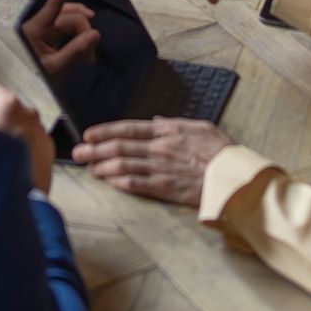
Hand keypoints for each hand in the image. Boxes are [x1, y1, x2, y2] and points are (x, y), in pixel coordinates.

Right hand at [0, 73, 56, 192]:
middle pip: (6, 109)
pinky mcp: (47, 156)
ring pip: (18, 126)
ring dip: (3, 133)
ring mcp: (42, 137)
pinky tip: (3, 164)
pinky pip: (29, 143)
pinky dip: (17, 147)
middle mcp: (32, 117)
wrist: (9, 206)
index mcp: (12, 107)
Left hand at [21, 0, 100, 75]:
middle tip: (91, 53)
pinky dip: (80, 33)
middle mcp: (40, 22)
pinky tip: (87, 42)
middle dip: (84, 30)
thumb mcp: (55, 66)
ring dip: (84, 32)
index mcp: (35, 27)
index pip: (55, 2)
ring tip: (89, 52)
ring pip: (73, 19)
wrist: (25, 85)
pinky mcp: (51, 31)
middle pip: (70, 15)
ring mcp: (46, 26)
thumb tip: (95, 33)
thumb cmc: (37, 75)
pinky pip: (70, 24)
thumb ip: (75, 50)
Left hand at [72, 117, 234, 205]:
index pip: (128, 128)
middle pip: (119, 147)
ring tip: (88, 168)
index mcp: (167, 131)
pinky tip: (107, 181)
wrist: (233, 176)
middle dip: (94, 150)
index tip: (88, 134)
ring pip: (123, 166)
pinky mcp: (164, 189)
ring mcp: (160, 169)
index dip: (105, 131)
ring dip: (102, 166)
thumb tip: (156, 121)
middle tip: (77, 153)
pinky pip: (135, 184)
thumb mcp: (200, 127)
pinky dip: (118, 182)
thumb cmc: (221, 152)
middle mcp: (159, 149)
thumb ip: (175, 124)